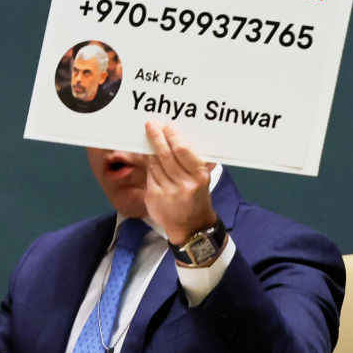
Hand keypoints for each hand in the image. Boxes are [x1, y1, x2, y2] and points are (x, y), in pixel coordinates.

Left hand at [144, 120, 217, 245]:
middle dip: (157, 137)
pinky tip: (150, 158)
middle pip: (165, 155)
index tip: (167, 126)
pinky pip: (150, 175)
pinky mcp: (154, 198)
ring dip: (151, 150)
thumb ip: (194, 162)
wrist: (191, 227)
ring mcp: (167, 192)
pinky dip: (150, 165)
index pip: (183, 151)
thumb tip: (180, 138)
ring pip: (155, 164)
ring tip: (150, 138)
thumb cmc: (197, 197)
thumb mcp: (203, 179)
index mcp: (199, 177)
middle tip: (151, 125)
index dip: (173, 137)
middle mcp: (184, 185)